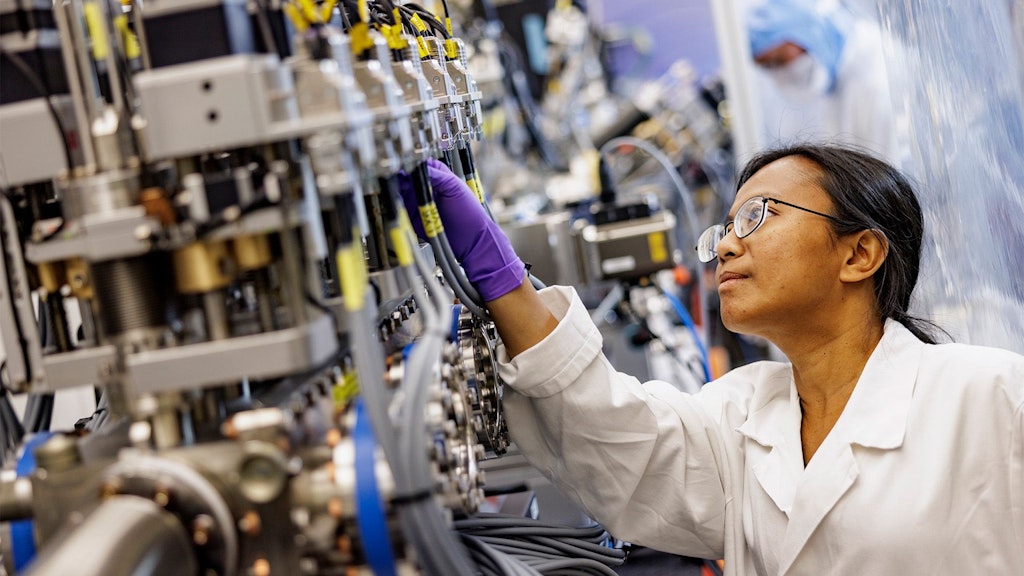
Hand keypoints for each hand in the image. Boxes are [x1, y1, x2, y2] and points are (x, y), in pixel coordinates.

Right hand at [397, 158, 525, 301]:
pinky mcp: (413, 217)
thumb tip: (416, 166)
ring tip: (394, 188)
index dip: (409, 163)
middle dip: (399, 176)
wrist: (471, 242)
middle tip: (396, 178)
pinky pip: (399, 208)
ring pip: (400, 190)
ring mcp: (419, 202)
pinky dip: (394, 204)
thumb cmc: (470, 214)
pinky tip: (394, 201)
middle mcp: (427, 187)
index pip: (418, 163)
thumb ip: (436, 175)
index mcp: (439, 175)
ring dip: (395, 188)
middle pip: (406, 176)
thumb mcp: (454, 188)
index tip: (402, 165)